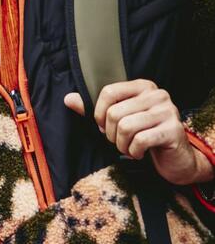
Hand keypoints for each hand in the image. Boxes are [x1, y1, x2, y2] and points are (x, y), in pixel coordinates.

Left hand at [64, 80, 213, 185]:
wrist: (175, 157)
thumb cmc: (144, 134)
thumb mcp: (120, 119)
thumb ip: (96, 109)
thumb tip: (68, 99)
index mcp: (143, 86)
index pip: (109, 92)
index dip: (98, 112)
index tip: (101, 126)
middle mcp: (158, 95)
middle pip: (115, 112)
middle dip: (109, 133)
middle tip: (117, 140)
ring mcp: (168, 111)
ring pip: (126, 127)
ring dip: (121, 144)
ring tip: (127, 147)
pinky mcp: (174, 131)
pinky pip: (140, 140)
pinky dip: (133, 151)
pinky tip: (138, 153)